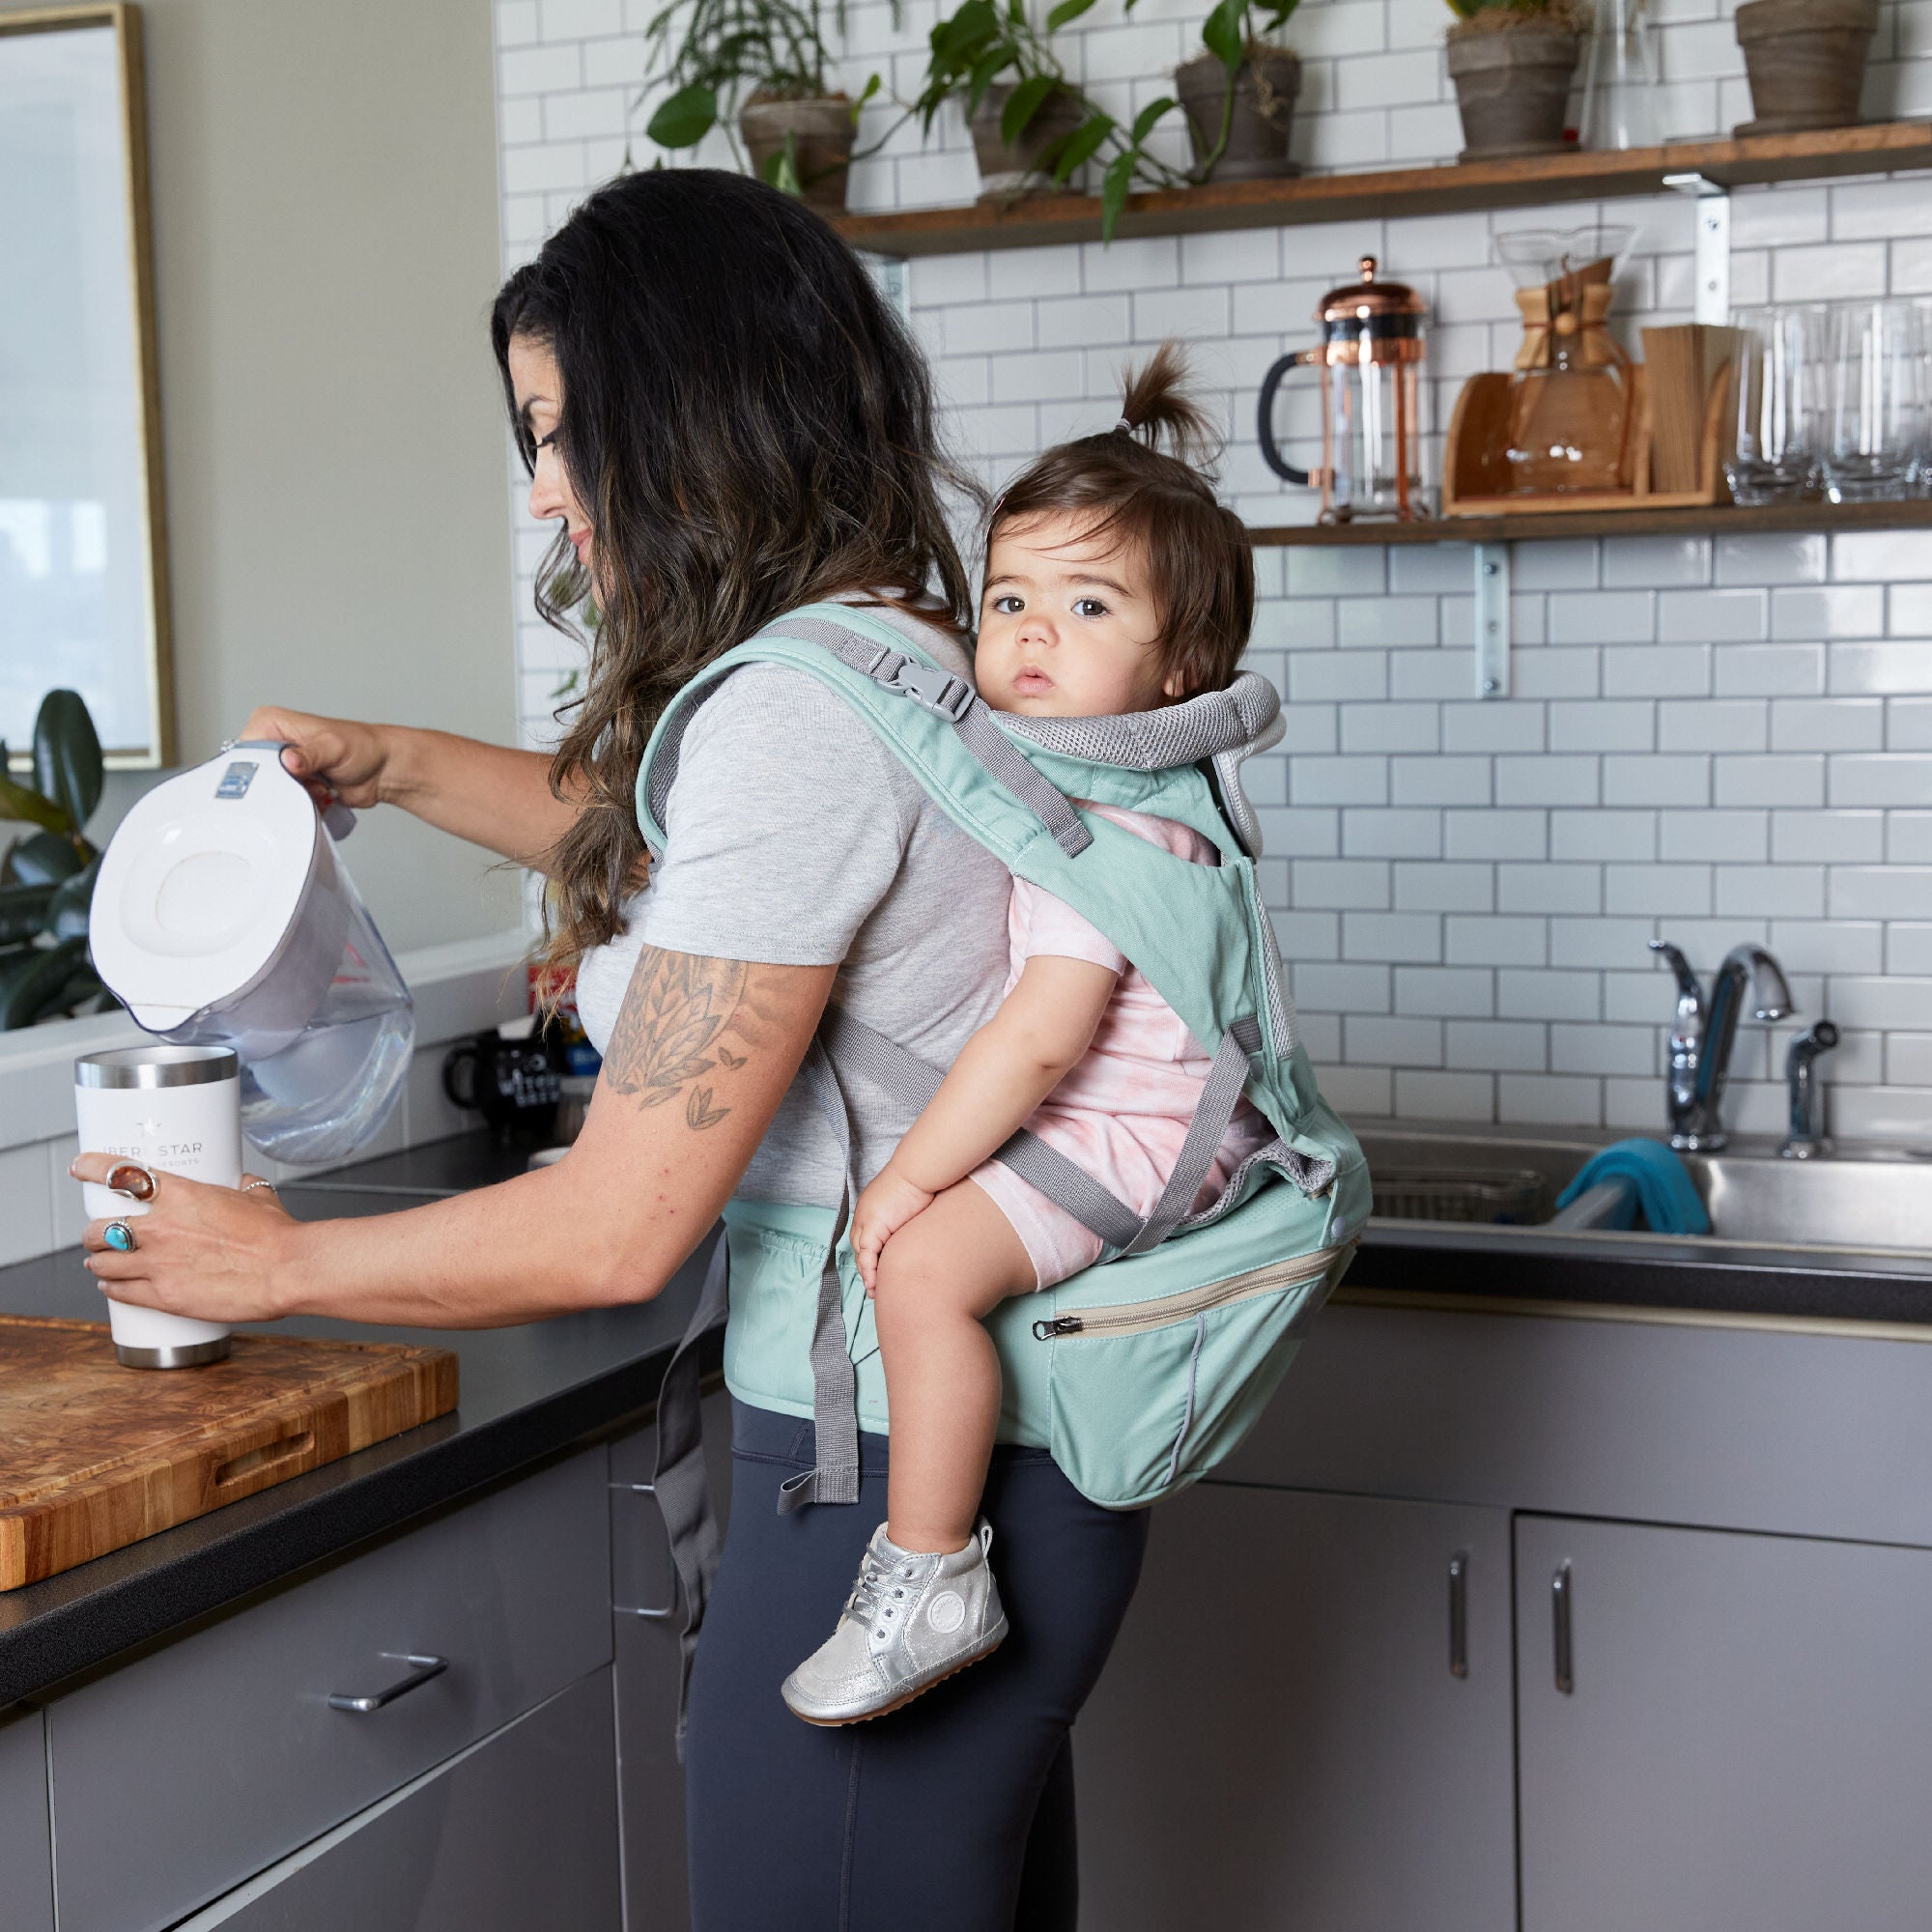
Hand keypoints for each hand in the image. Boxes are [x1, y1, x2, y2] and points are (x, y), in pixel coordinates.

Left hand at [72, 1153, 301, 1325]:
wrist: (286, 1270)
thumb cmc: (277, 1236)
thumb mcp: (259, 1198)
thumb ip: (244, 1188)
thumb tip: (244, 1184)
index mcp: (182, 1196)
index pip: (120, 1174)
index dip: (92, 1168)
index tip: (81, 1167)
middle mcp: (161, 1228)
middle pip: (99, 1227)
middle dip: (94, 1231)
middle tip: (99, 1233)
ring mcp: (157, 1263)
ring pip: (101, 1261)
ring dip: (99, 1261)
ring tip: (101, 1262)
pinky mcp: (162, 1296)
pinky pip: (119, 1291)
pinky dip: (111, 1288)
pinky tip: (111, 1286)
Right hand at [239, 705, 392, 812]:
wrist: (382, 770)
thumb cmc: (362, 747)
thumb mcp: (332, 747)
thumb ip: (309, 755)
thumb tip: (288, 760)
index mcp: (271, 723)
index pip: (246, 750)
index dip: (262, 769)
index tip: (285, 777)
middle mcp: (271, 743)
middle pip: (257, 776)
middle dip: (283, 786)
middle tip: (310, 781)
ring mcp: (281, 766)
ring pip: (272, 793)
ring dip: (297, 797)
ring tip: (321, 785)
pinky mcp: (293, 785)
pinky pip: (286, 803)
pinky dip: (304, 805)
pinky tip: (323, 794)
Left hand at [850, 1165, 934, 1293]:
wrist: (918, 1171)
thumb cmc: (920, 1181)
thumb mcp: (911, 1203)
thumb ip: (908, 1217)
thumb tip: (918, 1224)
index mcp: (870, 1209)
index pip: (864, 1238)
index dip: (869, 1257)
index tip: (876, 1272)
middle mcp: (863, 1215)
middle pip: (858, 1249)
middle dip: (865, 1269)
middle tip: (873, 1287)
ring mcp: (865, 1221)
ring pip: (861, 1255)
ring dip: (867, 1274)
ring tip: (874, 1291)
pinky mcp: (872, 1227)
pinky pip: (867, 1256)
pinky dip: (869, 1271)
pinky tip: (874, 1284)